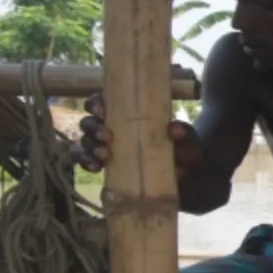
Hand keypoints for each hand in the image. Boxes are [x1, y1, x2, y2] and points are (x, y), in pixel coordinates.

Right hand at [79, 93, 200, 176]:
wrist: (185, 173)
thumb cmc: (183, 147)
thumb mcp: (188, 140)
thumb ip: (184, 134)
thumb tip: (173, 129)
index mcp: (127, 111)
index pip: (103, 100)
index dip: (96, 102)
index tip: (101, 110)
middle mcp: (111, 125)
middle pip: (89, 121)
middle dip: (93, 127)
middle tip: (107, 136)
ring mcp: (105, 145)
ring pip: (84, 141)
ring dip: (89, 146)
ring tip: (104, 154)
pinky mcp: (104, 164)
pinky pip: (84, 160)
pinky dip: (85, 162)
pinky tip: (95, 167)